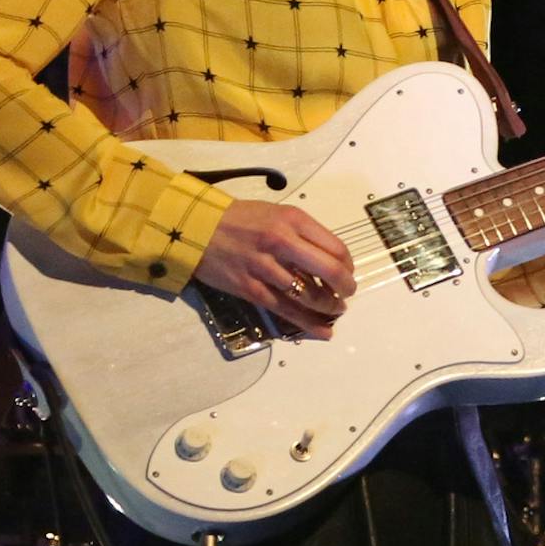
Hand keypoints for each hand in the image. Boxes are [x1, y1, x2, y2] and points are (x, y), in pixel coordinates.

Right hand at [193, 199, 355, 338]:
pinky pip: (286, 310)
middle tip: (347, 295)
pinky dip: (308, 324)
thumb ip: (301, 233)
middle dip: (345, 288)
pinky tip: (323, 332)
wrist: (196, 228)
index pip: (336, 247)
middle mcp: (282, 241)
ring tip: (335, 310)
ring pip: (310, 295)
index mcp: (292, 219)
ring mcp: (265, 267)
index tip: (347, 272)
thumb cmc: (237, 219)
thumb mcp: (275, 213)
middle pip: (330, 271)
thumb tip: (327, 259)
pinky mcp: (250, 288)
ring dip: (329, 307)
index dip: (348, 265)